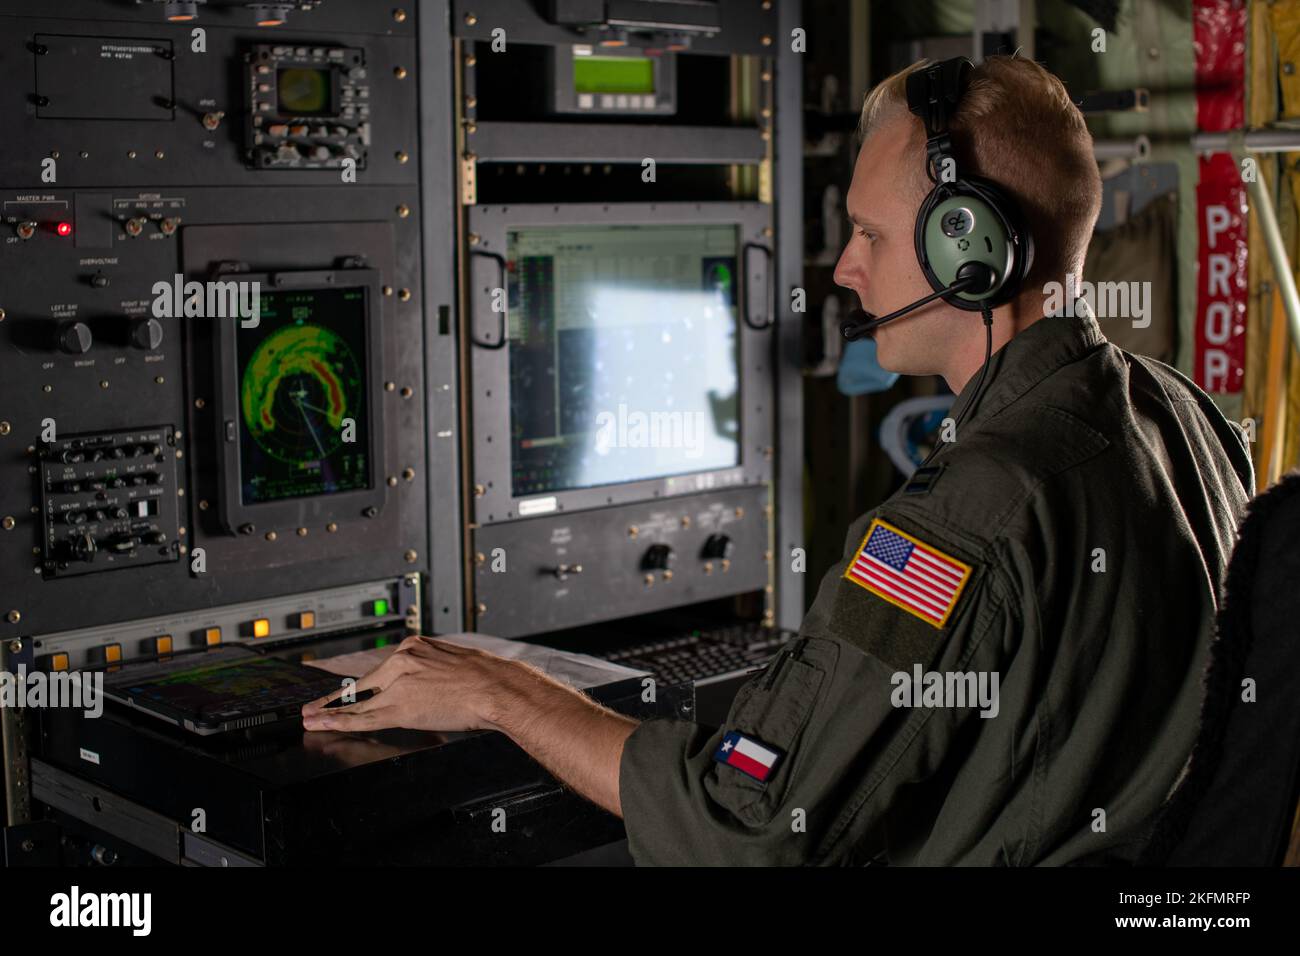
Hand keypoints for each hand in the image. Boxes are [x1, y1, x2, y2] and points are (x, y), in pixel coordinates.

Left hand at [301, 635, 512, 733]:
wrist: (496, 688)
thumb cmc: (485, 677)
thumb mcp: (452, 660)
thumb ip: (431, 667)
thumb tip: (425, 680)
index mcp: (414, 646)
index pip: (379, 670)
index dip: (358, 684)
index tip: (344, 690)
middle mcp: (401, 660)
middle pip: (363, 685)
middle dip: (335, 698)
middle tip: (312, 706)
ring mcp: (398, 684)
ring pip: (358, 703)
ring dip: (330, 712)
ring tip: (310, 719)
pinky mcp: (399, 707)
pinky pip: (364, 718)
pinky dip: (339, 722)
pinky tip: (323, 724)